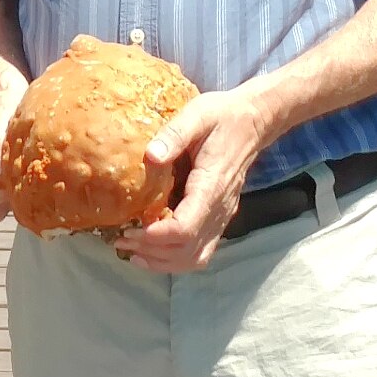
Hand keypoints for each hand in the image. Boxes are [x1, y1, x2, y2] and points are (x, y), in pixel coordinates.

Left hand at [114, 85, 283, 273]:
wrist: (254, 121)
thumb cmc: (222, 116)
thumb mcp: (196, 115)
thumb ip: (174, 135)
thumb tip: (150, 155)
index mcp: (211, 185)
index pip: (186, 228)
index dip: (157, 237)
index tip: (130, 230)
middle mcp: (219, 208)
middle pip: (188, 250)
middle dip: (152, 252)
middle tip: (122, 240)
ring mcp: (222, 216)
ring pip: (196, 257)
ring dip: (163, 262)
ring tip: (133, 252)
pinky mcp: (219, 218)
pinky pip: (200, 251)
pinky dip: (175, 259)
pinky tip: (153, 250)